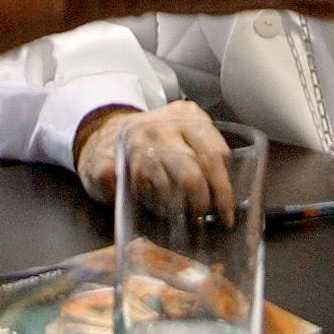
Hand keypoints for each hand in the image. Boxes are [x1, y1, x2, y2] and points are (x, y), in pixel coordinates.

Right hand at [75, 102, 234, 220]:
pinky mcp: (110, 165)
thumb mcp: (183, 133)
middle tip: (205, 217)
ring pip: (166, 189)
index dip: (224, 189)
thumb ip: (205, 153)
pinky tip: (155, 208)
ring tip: (181, 215)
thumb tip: (230, 194)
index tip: (228, 211)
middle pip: (192, 174)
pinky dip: (151, 208)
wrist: (103, 134)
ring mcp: (133, 145)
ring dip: (177, 210)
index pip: (214, 154)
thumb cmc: (154, 141)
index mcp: (185, 116)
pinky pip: (138, 197)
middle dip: (202, 204)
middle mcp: (160, 128)